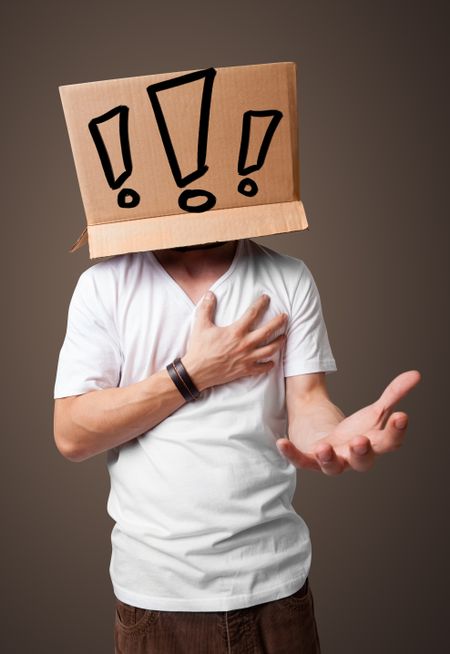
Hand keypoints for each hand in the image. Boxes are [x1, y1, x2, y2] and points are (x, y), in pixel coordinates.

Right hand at [182, 291, 286, 390]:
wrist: (197, 372)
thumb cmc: (199, 349)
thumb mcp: (200, 325)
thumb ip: (206, 308)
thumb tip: (210, 293)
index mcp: (236, 331)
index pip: (253, 314)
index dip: (261, 304)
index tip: (266, 298)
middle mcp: (245, 344)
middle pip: (268, 331)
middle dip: (279, 322)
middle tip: (285, 317)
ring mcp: (247, 358)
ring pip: (270, 350)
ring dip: (279, 342)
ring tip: (284, 337)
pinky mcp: (245, 370)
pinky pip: (262, 368)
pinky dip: (269, 364)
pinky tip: (272, 361)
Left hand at [276, 370, 420, 473]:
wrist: (321, 431)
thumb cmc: (352, 428)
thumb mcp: (373, 411)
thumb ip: (393, 394)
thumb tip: (415, 375)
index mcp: (373, 445)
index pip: (390, 442)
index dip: (396, 431)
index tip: (401, 416)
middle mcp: (353, 457)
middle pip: (363, 461)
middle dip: (362, 452)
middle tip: (360, 440)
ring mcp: (331, 460)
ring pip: (332, 467)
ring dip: (329, 458)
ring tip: (324, 447)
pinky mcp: (308, 459)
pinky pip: (300, 460)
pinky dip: (291, 454)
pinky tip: (281, 443)